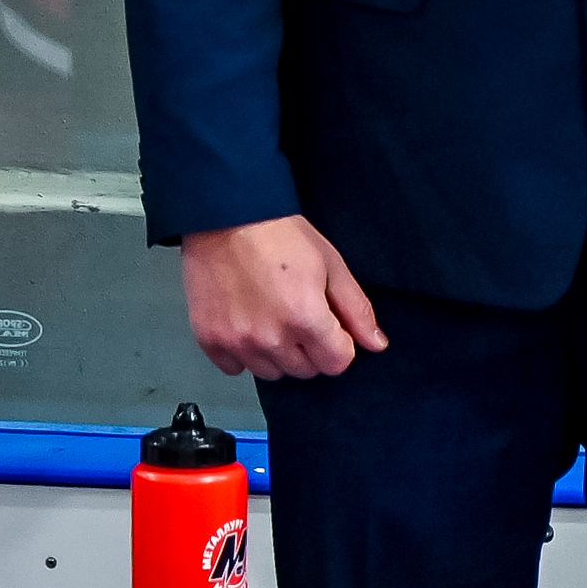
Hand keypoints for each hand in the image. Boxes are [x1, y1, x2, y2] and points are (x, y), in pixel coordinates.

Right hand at [180, 217, 384, 380]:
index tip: (327, 326)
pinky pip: (234, 368)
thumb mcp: (330, 264)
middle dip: (308, 348)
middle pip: (305, 371)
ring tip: (268, 317)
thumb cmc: (277, 233)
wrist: (225, 215)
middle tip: (295, 313)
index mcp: (306, 318)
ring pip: (271, 372)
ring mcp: (238, 341)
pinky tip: (244, 323)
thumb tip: (376, 343)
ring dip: (275, 353)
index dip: (338, 343)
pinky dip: (241, 353)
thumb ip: (356, 309)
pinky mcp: (211, 339)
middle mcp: (271, 337)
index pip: (337, 363)